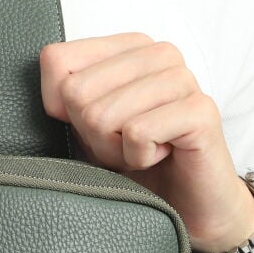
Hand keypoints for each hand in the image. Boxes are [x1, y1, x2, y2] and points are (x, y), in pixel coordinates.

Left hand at [39, 34, 253, 252]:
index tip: (98, 125)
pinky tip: (162, 156)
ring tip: (143, 151)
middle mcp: (158, 52)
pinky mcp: (200, 109)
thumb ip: (64, 92)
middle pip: (76, 92)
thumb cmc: (135, 160)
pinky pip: (137, 133)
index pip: (56, 60)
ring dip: (115, 150)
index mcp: (128, 46)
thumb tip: (52, 75)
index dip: (62, 107)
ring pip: (103, 114)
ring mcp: (183, 77)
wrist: (187, 206)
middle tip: (125, 144)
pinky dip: (139, 157)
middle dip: (92, 134)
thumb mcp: (85, 124)